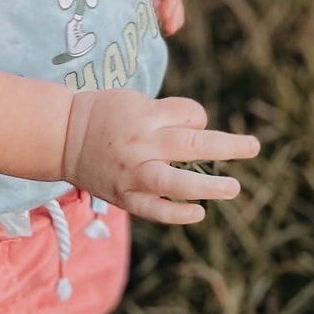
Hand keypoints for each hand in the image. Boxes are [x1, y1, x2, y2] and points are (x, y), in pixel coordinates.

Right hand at [60, 88, 259, 224]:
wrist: (60, 138)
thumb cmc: (103, 114)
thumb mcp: (134, 100)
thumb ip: (166, 115)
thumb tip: (201, 132)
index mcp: (144, 116)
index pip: (189, 116)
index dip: (199, 118)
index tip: (193, 123)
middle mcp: (140, 145)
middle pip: (191, 145)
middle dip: (227, 146)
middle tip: (253, 147)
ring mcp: (132, 173)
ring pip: (175, 183)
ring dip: (208, 187)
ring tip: (233, 188)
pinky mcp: (124, 196)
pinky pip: (154, 209)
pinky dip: (177, 213)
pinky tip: (199, 212)